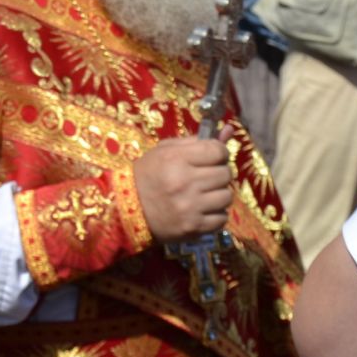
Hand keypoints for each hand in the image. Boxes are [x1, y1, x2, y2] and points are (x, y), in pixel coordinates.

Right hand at [133, 127, 233, 243]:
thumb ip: (196, 141)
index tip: (212, 157)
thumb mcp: (165, 151)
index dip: (218, 152)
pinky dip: (215, 214)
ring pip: (226, 197)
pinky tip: (201, 210)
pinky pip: (222, 218)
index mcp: (176, 159)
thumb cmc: (147, 175)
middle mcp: (184, 182)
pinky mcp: (193, 227)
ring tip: (203, 195)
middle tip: (205, 177)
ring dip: (218, 195)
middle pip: (225, 174)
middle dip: (218, 173)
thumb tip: (230, 129)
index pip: (218, 151)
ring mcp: (190, 207)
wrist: (125, 209)